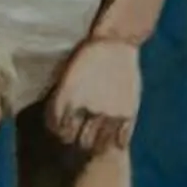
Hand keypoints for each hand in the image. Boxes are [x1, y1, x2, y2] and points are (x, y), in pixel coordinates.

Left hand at [45, 36, 140, 157]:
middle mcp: (86, 109)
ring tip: (98, 139)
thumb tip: (58, 123)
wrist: (115, 41)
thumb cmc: (88, 55)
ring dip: (98, 144)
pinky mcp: (128, 114)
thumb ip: (63, 102)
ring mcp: (108, 114)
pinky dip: (116, 141)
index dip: (61, 132)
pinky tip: (114, 135)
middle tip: (82, 137)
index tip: (65, 129)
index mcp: (67, 100)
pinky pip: (120, 141)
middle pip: (79, 143)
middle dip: (79, 141)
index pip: (59, 132)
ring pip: (100, 146)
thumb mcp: (67, 77)